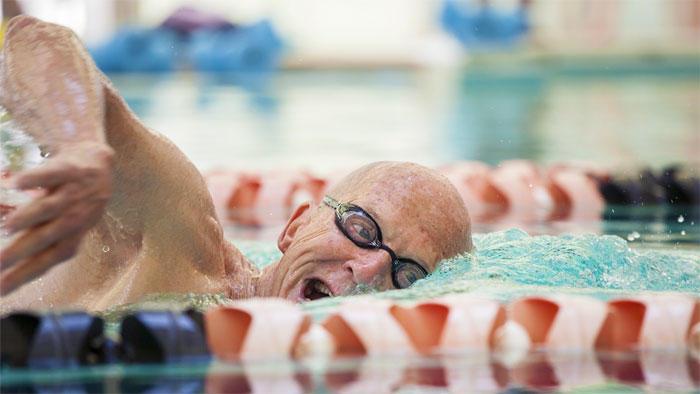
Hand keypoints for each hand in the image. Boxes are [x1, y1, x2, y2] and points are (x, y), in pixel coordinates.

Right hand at [1, 142, 113, 294]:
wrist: (97, 160)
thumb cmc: (77, 200)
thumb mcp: (69, 225)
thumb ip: (45, 241)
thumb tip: (13, 267)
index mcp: (75, 234)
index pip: (50, 259)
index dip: (27, 274)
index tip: (0, 289)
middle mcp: (76, 216)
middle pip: (47, 238)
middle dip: (21, 252)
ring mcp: (74, 192)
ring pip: (50, 207)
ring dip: (29, 217)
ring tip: (7, 227)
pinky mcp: (71, 169)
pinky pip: (53, 174)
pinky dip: (35, 178)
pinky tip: (16, 183)